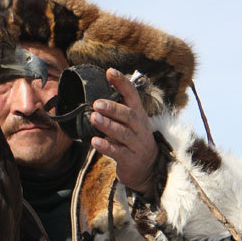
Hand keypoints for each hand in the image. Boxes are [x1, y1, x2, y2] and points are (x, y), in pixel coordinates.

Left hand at [89, 69, 157, 197]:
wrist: (148, 169)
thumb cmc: (132, 140)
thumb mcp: (130, 123)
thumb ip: (117, 110)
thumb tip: (95, 93)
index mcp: (139, 115)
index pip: (132, 95)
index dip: (122, 83)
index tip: (110, 71)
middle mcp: (140, 127)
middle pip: (129, 115)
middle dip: (113, 108)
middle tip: (96, 103)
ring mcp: (136, 144)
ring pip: (123, 133)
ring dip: (107, 125)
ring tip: (93, 118)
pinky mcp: (130, 160)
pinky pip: (118, 152)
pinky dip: (106, 146)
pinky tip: (94, 141)